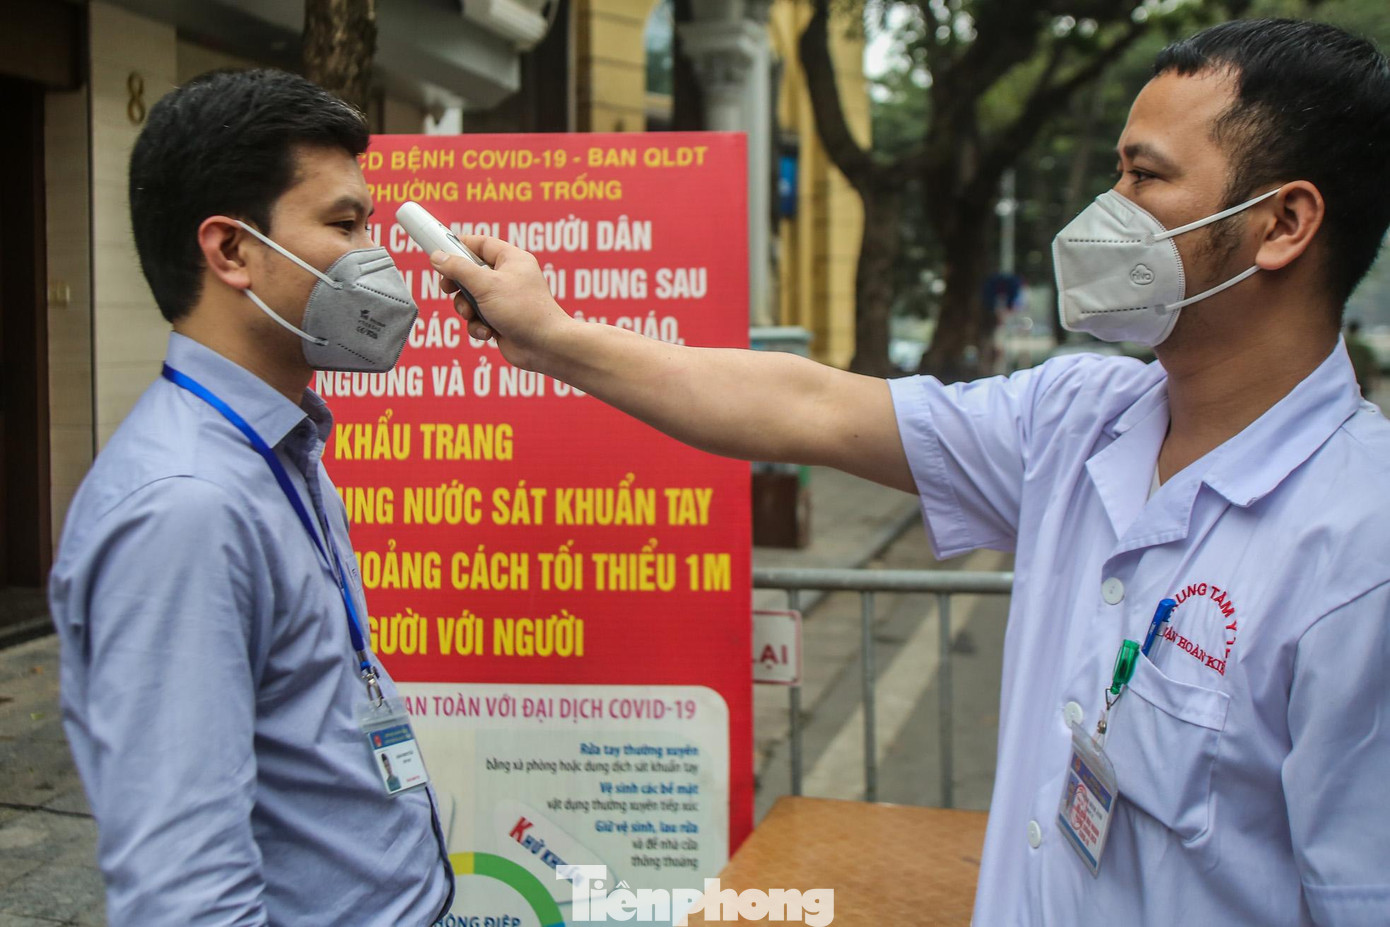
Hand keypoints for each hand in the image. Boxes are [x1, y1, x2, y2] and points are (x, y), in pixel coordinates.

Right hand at [431, 237, 572, 372]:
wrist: (545, 347)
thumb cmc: (523, 310)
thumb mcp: (486, 285)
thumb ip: (458, 269)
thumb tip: (437, 257)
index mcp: (511, 259)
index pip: (480, 243)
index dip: (459, 246)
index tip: (439, 254)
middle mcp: (509, 277)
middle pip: (470, 272)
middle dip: (458, 285)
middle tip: (448, 289)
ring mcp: (504, 300)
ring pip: (470, 298)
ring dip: (466, 309)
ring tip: (473, 316)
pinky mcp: (500, 320)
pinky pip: (478, 318)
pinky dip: (478, 326)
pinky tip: (488, 332)